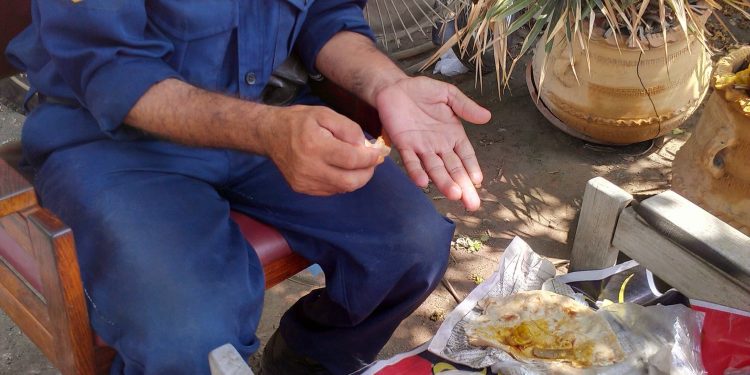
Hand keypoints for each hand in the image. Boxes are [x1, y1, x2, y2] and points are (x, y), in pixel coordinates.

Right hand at [262, 105, 383, 195]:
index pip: (352, 160)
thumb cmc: (300, 121)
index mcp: (315, 145)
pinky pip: (331, 190)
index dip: (371, 159)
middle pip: (349, 181)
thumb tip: (365, 147)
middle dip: (367, 173)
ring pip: (342, 188)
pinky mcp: (301, 188)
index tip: (380, 153)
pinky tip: (340, 169)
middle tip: (372, 162)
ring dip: (356, 178)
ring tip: (357, 164)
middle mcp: (308, 167)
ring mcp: (304, 181)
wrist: (270, 134)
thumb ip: (348, 129)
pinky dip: (342, 181)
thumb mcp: (325, 114)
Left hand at [375, 77, 490, 210]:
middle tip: (472, 204)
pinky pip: (411, 161)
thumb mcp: (448, 95)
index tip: (477, 182)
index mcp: (453, 135)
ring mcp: (421, 148)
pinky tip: (423, 183)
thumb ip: (465, 107)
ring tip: (454, 195)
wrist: (394, 87)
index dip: (472, 168)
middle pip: (453, 169)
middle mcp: (439, 146)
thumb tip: (487, 117)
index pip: (465, 156)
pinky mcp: (404, 145)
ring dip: (444, 182)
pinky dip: (417, 172)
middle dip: (463, 186)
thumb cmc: (422, 91)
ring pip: (435, 169)